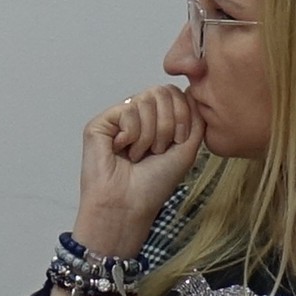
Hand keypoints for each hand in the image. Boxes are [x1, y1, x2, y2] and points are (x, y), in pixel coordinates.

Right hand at [75, 84, 203, 255]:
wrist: (130, 204)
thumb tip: (189, 91)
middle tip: (157, 150)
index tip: (177, 142)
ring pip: (145, 101)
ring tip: (138, 154)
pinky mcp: (100, 123)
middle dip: (167, 125)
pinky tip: (122, 151)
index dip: (182, 114)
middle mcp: (137, 116)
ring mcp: (118, 118)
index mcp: (156, 120)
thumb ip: (194, 118)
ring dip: (149, 135)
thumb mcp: (186, 148)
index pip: (174, 93)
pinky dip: (132, 135)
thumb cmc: (154, 184)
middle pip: (161, 92)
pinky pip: (127, 110)